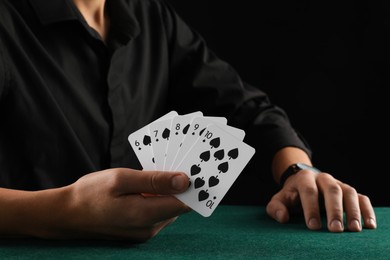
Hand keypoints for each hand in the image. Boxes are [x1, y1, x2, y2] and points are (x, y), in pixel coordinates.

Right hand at [66, 168, 190, 241]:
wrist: (66, 215)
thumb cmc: (90, 193)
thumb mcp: (121, 179)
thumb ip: (154, 181)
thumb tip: (184, 181)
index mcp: (146, 215)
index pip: (184, 203)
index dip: (195, 186)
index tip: (201, 168)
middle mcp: (150, 228)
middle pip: (178, 205)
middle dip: (182, 185)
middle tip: (183, 161)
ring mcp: (145, 232)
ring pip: (168, 207)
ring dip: (169, 190)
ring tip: (167, 168)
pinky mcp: (139, 230)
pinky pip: (157, 211)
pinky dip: (158, 197)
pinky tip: (152, 183)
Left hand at [265, 170, 376, 231]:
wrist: (303, 182)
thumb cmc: (291, 196)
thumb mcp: (279, 199)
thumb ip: (276, 208)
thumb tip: (282, 217)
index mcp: (305, 178)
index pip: (309, 191)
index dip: (311, 208)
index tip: (313, 227)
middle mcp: (323, 178)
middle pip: (332, 190)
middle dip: (334, 210)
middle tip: (335, 230)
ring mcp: (338, 183)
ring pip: (349, 192)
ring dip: (352, 211)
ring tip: (353, 229)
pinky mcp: (349, 191)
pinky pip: (361, 198)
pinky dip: (366, 210)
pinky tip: (368, 225)